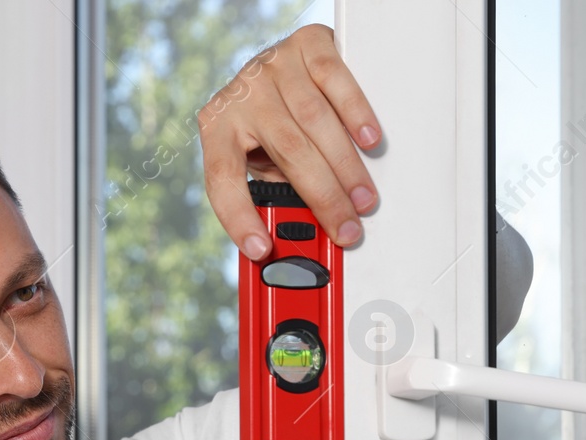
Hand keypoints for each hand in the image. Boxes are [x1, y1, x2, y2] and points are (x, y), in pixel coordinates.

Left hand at [198, 24, 381, 261]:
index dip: (239, 218)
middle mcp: (242, 93)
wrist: (283, 62)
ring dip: (345, 166)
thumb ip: (276, 191)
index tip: (260, 249)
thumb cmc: (272, 124)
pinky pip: (335, 79)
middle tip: (345, 229)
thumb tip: (301, 237)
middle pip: (286, 151)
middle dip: (322, 198)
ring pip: (314, 120)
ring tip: (363, 198)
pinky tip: (368, 140)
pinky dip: (355, 113)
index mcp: (218, 127)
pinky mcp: (306, 43)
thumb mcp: (263, 161)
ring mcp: (273, 65)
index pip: (221, 179)